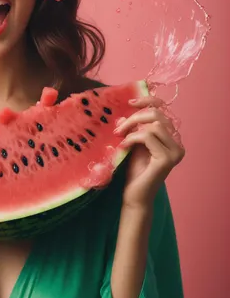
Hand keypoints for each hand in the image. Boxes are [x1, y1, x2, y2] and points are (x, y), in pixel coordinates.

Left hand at [114, 95, 184, 209]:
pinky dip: (132, 138)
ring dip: (132, 128)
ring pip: (154, 124)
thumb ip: (134, 128)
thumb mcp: (134, 143)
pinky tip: (124, 146)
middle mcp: (178, 144)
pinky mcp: (167, 159)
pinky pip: (147, 136)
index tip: (130, 103)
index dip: (148, 101)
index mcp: (172, 138)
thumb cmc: (135, 171)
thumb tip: (125, 111)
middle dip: (135, 117)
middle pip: (158, 115)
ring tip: (120, 138)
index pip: (164, 110)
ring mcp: (175, 152)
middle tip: (119, 128)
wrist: (135, 195)